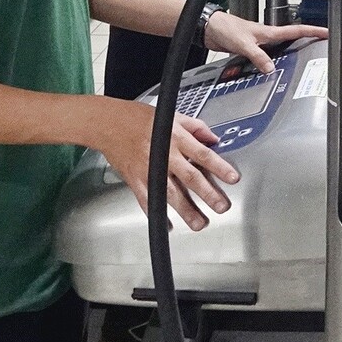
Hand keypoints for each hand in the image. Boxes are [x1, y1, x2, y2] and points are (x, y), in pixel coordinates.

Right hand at [85, 97, 237, 231]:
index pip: (203, 154)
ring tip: (200, 223)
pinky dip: (158, 215)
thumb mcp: (173, 116)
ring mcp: (149, 170)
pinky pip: (148, 201)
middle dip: (207, 193)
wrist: (109, 125)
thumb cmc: (140, 119)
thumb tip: (214, 139)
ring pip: (170, 193)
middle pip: (189, 177)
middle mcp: (164, 155)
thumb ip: (196, 127)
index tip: (232, 178)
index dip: (219, 167)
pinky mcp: (136, 180)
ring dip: (186, 210)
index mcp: (176, 138)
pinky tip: (169, 226)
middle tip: (222, 206)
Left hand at [204, 14, 327, 72]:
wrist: (209, 28)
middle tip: (322, 46)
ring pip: (281, 48)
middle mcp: (267, 36)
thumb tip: (271, 69)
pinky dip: (273, 62)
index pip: (297, 30)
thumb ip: (258, 56)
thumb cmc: (225, 28)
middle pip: (293, 38)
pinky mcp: (251, 48)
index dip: (314, 31)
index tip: (328, 33)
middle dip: (309, 41)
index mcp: (270, 32)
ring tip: (303, 59)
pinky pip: (268, 56)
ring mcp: (260, 42)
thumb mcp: (244, 44)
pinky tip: (272, 69)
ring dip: (291, 52)